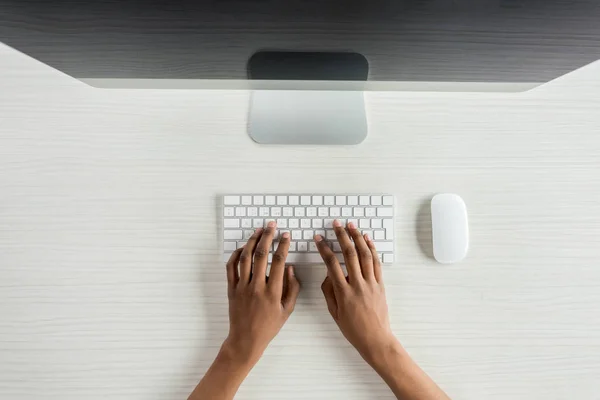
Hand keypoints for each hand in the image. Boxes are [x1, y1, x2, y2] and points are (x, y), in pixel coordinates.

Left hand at [224, 222, 300, 363]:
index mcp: (272, 292)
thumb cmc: (269, 326)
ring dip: (252, 241)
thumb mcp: (287, 310)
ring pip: (245, 258)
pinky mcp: (231, 289)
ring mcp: (242, 287)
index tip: (286, 235)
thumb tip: (290, 268)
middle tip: (272, 226)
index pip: (278, 262)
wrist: (246, 339)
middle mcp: (256, 287)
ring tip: (258, 231)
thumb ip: (292, 288)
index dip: (283, 246)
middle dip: (267, 237)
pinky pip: (231, 267)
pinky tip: (242, 247)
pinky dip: (236, 255)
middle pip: (261, 255)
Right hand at [314, 219, 396, 364]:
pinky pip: (376, 263)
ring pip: (365, 255)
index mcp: (344, 293)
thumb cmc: (353, 328)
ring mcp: (371, 284)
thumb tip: (328, 274)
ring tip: (352, 226)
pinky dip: (372, 249)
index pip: (332, 265)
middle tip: (336, 224)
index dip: (324, 249)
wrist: (375, 339)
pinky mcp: (380, 285)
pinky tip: (367, 239)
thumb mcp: (334, 312)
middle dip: (342, 236)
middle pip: (350, 254)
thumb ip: (329, 291)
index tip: (319, 238)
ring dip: (358, 238)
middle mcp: (358, 285)